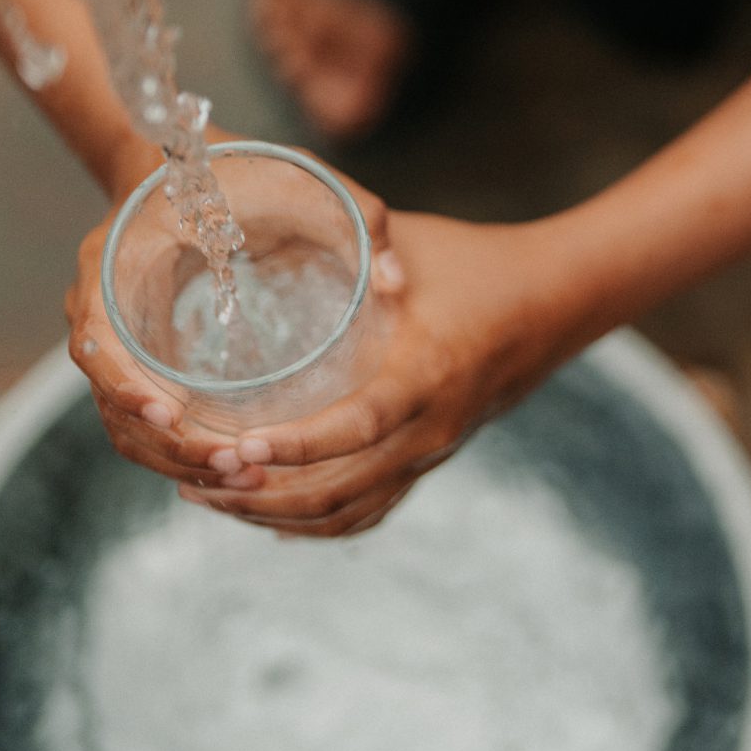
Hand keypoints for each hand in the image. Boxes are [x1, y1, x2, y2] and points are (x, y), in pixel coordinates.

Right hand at [66, 147, 405, 496]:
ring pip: (126, 424)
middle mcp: (99, 304)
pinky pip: (144, 419)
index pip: (94, 339)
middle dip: (168, 444)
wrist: (183, 156)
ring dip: (175, 458)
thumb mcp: (292, 175)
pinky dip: (179, 449)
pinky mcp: (138, 357)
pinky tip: (232, 465)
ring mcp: (113, 336)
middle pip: (111, 401)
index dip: (125, 385)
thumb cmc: (234, 164)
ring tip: (242, 478)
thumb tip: (395, 283)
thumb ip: (349, 213)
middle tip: (233, 465)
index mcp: (112, 260)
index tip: (172, 412)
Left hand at [172, 211, 601, 535]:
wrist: (554, 301)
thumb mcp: (412, 246)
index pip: (357, 426)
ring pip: (348, 512)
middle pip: (340, 491)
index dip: (296, 445)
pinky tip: (269, 516)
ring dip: (276, 515)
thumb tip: (268, 227)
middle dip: (261, 495)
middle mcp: (431, 427)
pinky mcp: (430, 460)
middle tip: (195, 477)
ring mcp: (433, 452)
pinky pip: (370, 510)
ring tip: (212, 495)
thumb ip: (349, 244)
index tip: (237, 446)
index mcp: (428, 372)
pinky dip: (315, 522)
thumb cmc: (475, 263)